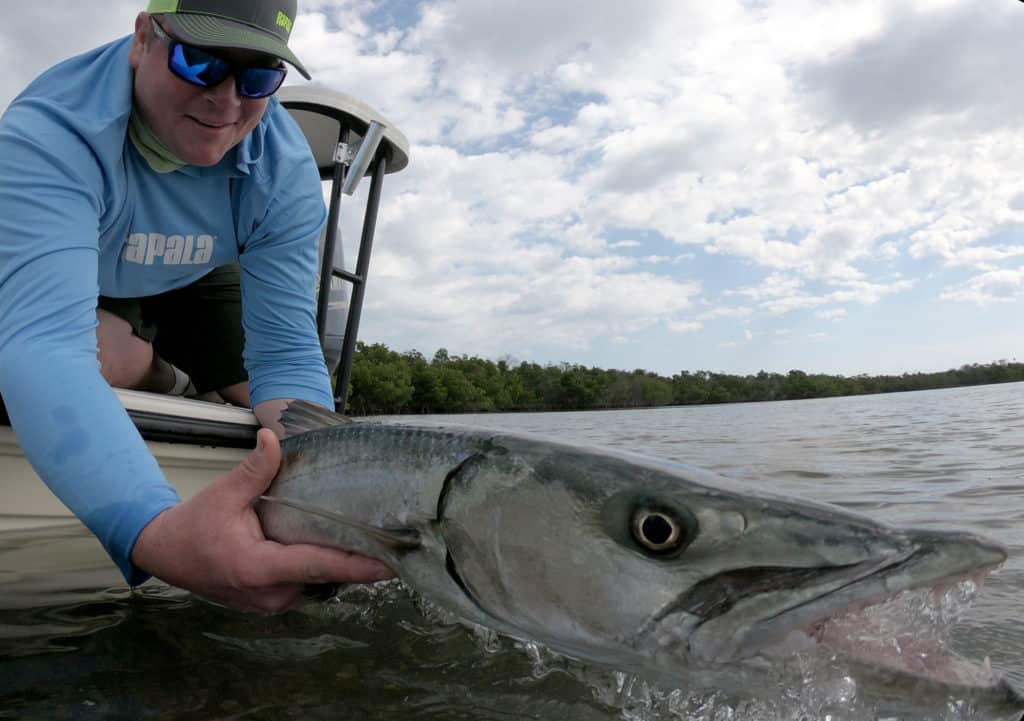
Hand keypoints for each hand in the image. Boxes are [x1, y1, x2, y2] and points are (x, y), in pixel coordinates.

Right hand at [131, 427, 394, 611]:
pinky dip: (325, 567)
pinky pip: (308, 585)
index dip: (357, 565)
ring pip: (320, 583)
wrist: (167, 555)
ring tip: (377, 539)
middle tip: (398, 540)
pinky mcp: (274, 601)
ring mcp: (273, 602)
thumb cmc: (195, 525)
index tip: (391, 563)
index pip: (318, 565)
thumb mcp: (224, 494)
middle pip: (327, 576)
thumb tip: (272, 438)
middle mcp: (271, 593)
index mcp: (259, 568)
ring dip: (342, 564)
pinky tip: (344, 546)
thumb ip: (254, 471)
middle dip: (360, 561)